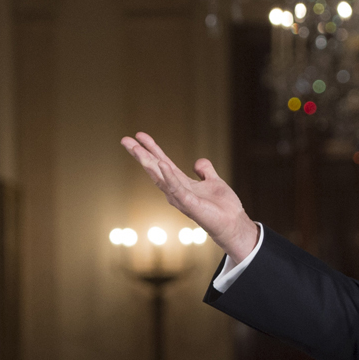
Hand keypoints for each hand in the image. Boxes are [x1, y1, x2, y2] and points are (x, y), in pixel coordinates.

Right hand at [121, 132, 258, 262]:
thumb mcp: (214, 182)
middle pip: (155, 168)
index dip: (152, 148)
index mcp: (180, 183)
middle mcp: (175, 190)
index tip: (139, 135)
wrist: (233, 224)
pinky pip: (177, 187)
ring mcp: (180, 198)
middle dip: (141, 154)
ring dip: (148, 162)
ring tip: (136, 149)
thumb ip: (205, 171)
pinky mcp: (189, 204)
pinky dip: (169, 176)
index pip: (162, 163)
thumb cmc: (222, 207)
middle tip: (125, 140)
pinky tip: (162, 164)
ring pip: (160, 177)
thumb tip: (198, 162)